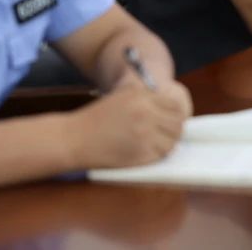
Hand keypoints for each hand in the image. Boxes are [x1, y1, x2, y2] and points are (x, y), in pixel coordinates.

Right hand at [69, 80, 190, 169]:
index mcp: (142, 96)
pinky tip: (145, 152)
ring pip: (172, 141)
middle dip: (174, 131)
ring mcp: (144, 134)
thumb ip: (148, 99)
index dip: (175, 115)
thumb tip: (173, 109)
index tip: (170, 120)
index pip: (175, 106)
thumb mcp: (123, 97)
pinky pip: (160, 155)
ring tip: (155, 144)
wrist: (74, 138)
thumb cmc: (96, 118)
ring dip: (167, 144)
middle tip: (166, 135)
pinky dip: (157, 155)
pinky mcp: (140, 153)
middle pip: (177, 124)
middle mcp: (146, 113)